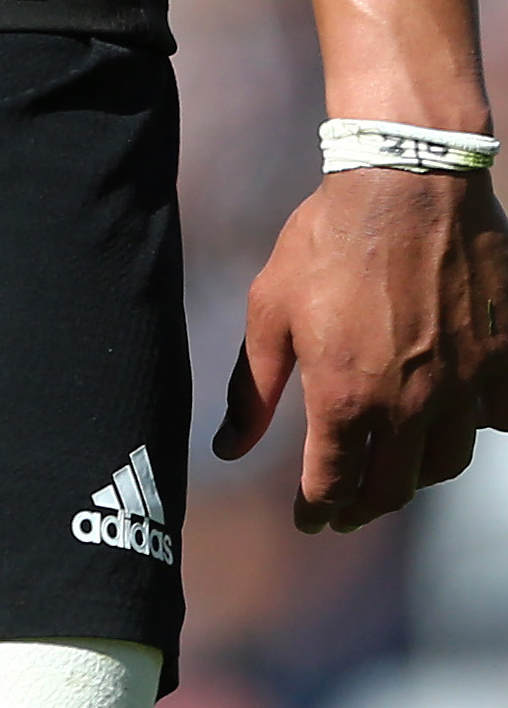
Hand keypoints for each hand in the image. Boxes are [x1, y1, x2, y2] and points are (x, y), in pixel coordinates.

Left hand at [217, 166, 507, 529]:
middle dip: (363, 507)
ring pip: (447, 462)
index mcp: (347, 398)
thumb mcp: (270, 311)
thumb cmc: (326, 242)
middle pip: (394, 488)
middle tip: (343, 511)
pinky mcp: (503, 363)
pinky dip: (477, 431)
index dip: (316, 510)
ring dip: (416, 475)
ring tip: (393, 470)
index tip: (307, 521)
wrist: (408, 186)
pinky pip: (498, 422)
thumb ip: (254, 389)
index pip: (333, 484)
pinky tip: (458, 423)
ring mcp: (464, 387)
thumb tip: (228, 449)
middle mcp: (412, 406)